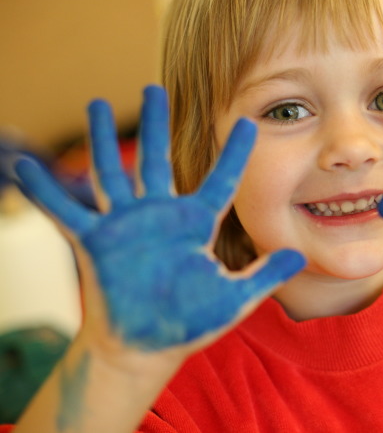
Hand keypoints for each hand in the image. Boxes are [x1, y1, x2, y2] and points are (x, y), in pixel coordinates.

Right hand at [15, 86, 304, 351]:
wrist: (145, 349)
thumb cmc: (190, 323)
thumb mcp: (234, 298)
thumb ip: (264, 275)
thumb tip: (300, 258)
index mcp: (195, 224)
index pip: (220, 179)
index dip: (234, 152)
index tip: (247, 121)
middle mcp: (160, 215)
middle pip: (157, 158)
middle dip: (155, 123)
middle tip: (155, 88)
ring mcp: (125, 225)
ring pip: (112, 172)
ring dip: (102, 138)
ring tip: (96, 103)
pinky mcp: (94, 242)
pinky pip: (65, 212)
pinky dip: (46, 190)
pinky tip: (26, 166)